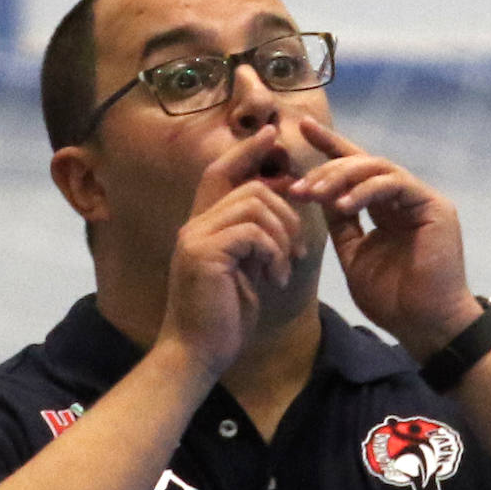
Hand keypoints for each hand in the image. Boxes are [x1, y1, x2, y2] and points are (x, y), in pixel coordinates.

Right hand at [160, 125, 307, 376]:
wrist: (197, 355)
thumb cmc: (222, 319)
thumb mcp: (245, 272)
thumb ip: (255, 240)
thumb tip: (281, 212)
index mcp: (202, 227)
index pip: (221, 172)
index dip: (247, 150)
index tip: (274, 134)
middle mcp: (194, 225)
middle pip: (249, 187)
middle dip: (285, 212)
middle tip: (296, 250)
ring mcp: (196, 238)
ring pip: (255, 205)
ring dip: (282, 236)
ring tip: (284, 269)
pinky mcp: (204, 254)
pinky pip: (253, 232)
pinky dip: (273, 253)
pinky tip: (275, 280)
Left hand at [289, 116, 480, 359]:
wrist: (423, 324)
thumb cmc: (392, 300)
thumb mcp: (354, 256)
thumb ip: (341, 226)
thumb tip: (320, 197)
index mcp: (386, 210)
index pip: (357, 170)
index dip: (331, 147)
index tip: (303, 130)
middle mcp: (404, 198)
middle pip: (364, 162)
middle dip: (327, 168)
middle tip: (299, 185)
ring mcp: (420, 200)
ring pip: (377, 167)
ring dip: (342, 177)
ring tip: (316, 194)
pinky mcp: (434, 205)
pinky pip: (395, 183)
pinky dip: (366, 190)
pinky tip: (343, 205)